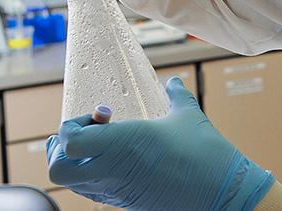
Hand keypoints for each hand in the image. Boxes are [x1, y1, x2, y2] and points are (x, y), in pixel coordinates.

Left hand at [47, 77, 273, 210]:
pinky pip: (94, 192)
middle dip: (62, 147)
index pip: (70, 141)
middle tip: (85, 133)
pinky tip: (120, 161)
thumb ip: (176, 95)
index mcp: (123, 143)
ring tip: (101, 147)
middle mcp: (113, 170)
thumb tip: (173, 82)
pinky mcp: (127, 203)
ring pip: (72, 182)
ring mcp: (118, 191)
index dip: (74, 125)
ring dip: (77, 162)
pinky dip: (94, 176)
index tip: (102, 115)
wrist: (223, 194)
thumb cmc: (206, 153)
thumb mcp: (188, 114)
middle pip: (59, 167)